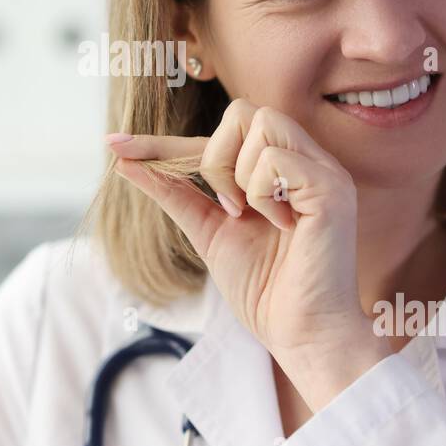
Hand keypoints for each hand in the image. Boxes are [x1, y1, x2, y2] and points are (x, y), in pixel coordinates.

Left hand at [108, 100, 390, 409]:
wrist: (300, 335)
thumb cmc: (264, 289)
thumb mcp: (207, 232)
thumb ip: (175, 193)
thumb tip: (124, 163)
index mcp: (279, 167)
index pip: (219, 133)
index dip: (164, 141)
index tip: (113, 145)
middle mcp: (305, 160)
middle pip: (243, 110)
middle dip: (215, 157)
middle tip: (226, 207)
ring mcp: (322, 170)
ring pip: (260, 123)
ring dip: (236, 175)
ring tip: (249, 216)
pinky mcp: (332, 189)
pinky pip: (275, 159)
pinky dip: (260, 194)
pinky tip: (279, 226)